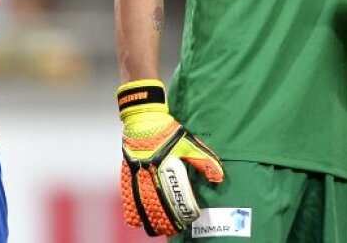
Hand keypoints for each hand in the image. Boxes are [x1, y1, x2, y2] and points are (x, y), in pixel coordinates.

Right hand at [117, 80, 223, 236]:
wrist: (143, 116)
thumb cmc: (168, 130)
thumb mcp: (189, 142)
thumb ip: (204, 161)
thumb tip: (219, 178)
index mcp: (165, 165)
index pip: (173, 195)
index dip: (180, 210)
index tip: (187, 219)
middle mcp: (149, 170)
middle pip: (155, 202)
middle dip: (164, 219)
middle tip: (172, 229)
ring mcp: (136, 170)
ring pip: (140, 200)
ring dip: (147, 217)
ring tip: (155, 229)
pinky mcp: (127, 169)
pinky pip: (128, 192)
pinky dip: (131, 207)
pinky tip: (134, 218)